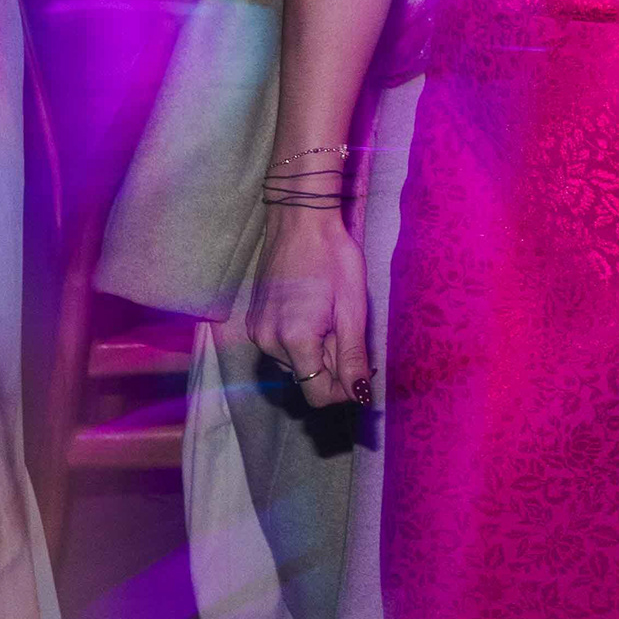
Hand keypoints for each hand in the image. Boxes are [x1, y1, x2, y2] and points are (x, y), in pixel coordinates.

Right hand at [244, 204, 373, 407]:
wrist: (300, 222)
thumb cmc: (333, 259)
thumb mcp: (352, 310)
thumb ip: (353, 358)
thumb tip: (360, 396)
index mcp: (294, 340)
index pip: (317, 395)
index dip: (344, 391)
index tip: (363, 372)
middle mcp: (268, 342)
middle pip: (306, 380)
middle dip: (333, 367)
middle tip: (348, 331)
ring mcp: (257, 332)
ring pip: (295, 364)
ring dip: (318, 353)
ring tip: (330, 317)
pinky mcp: (255, 322)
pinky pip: (282, 347)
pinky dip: (302, 340)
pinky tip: (314, 313)